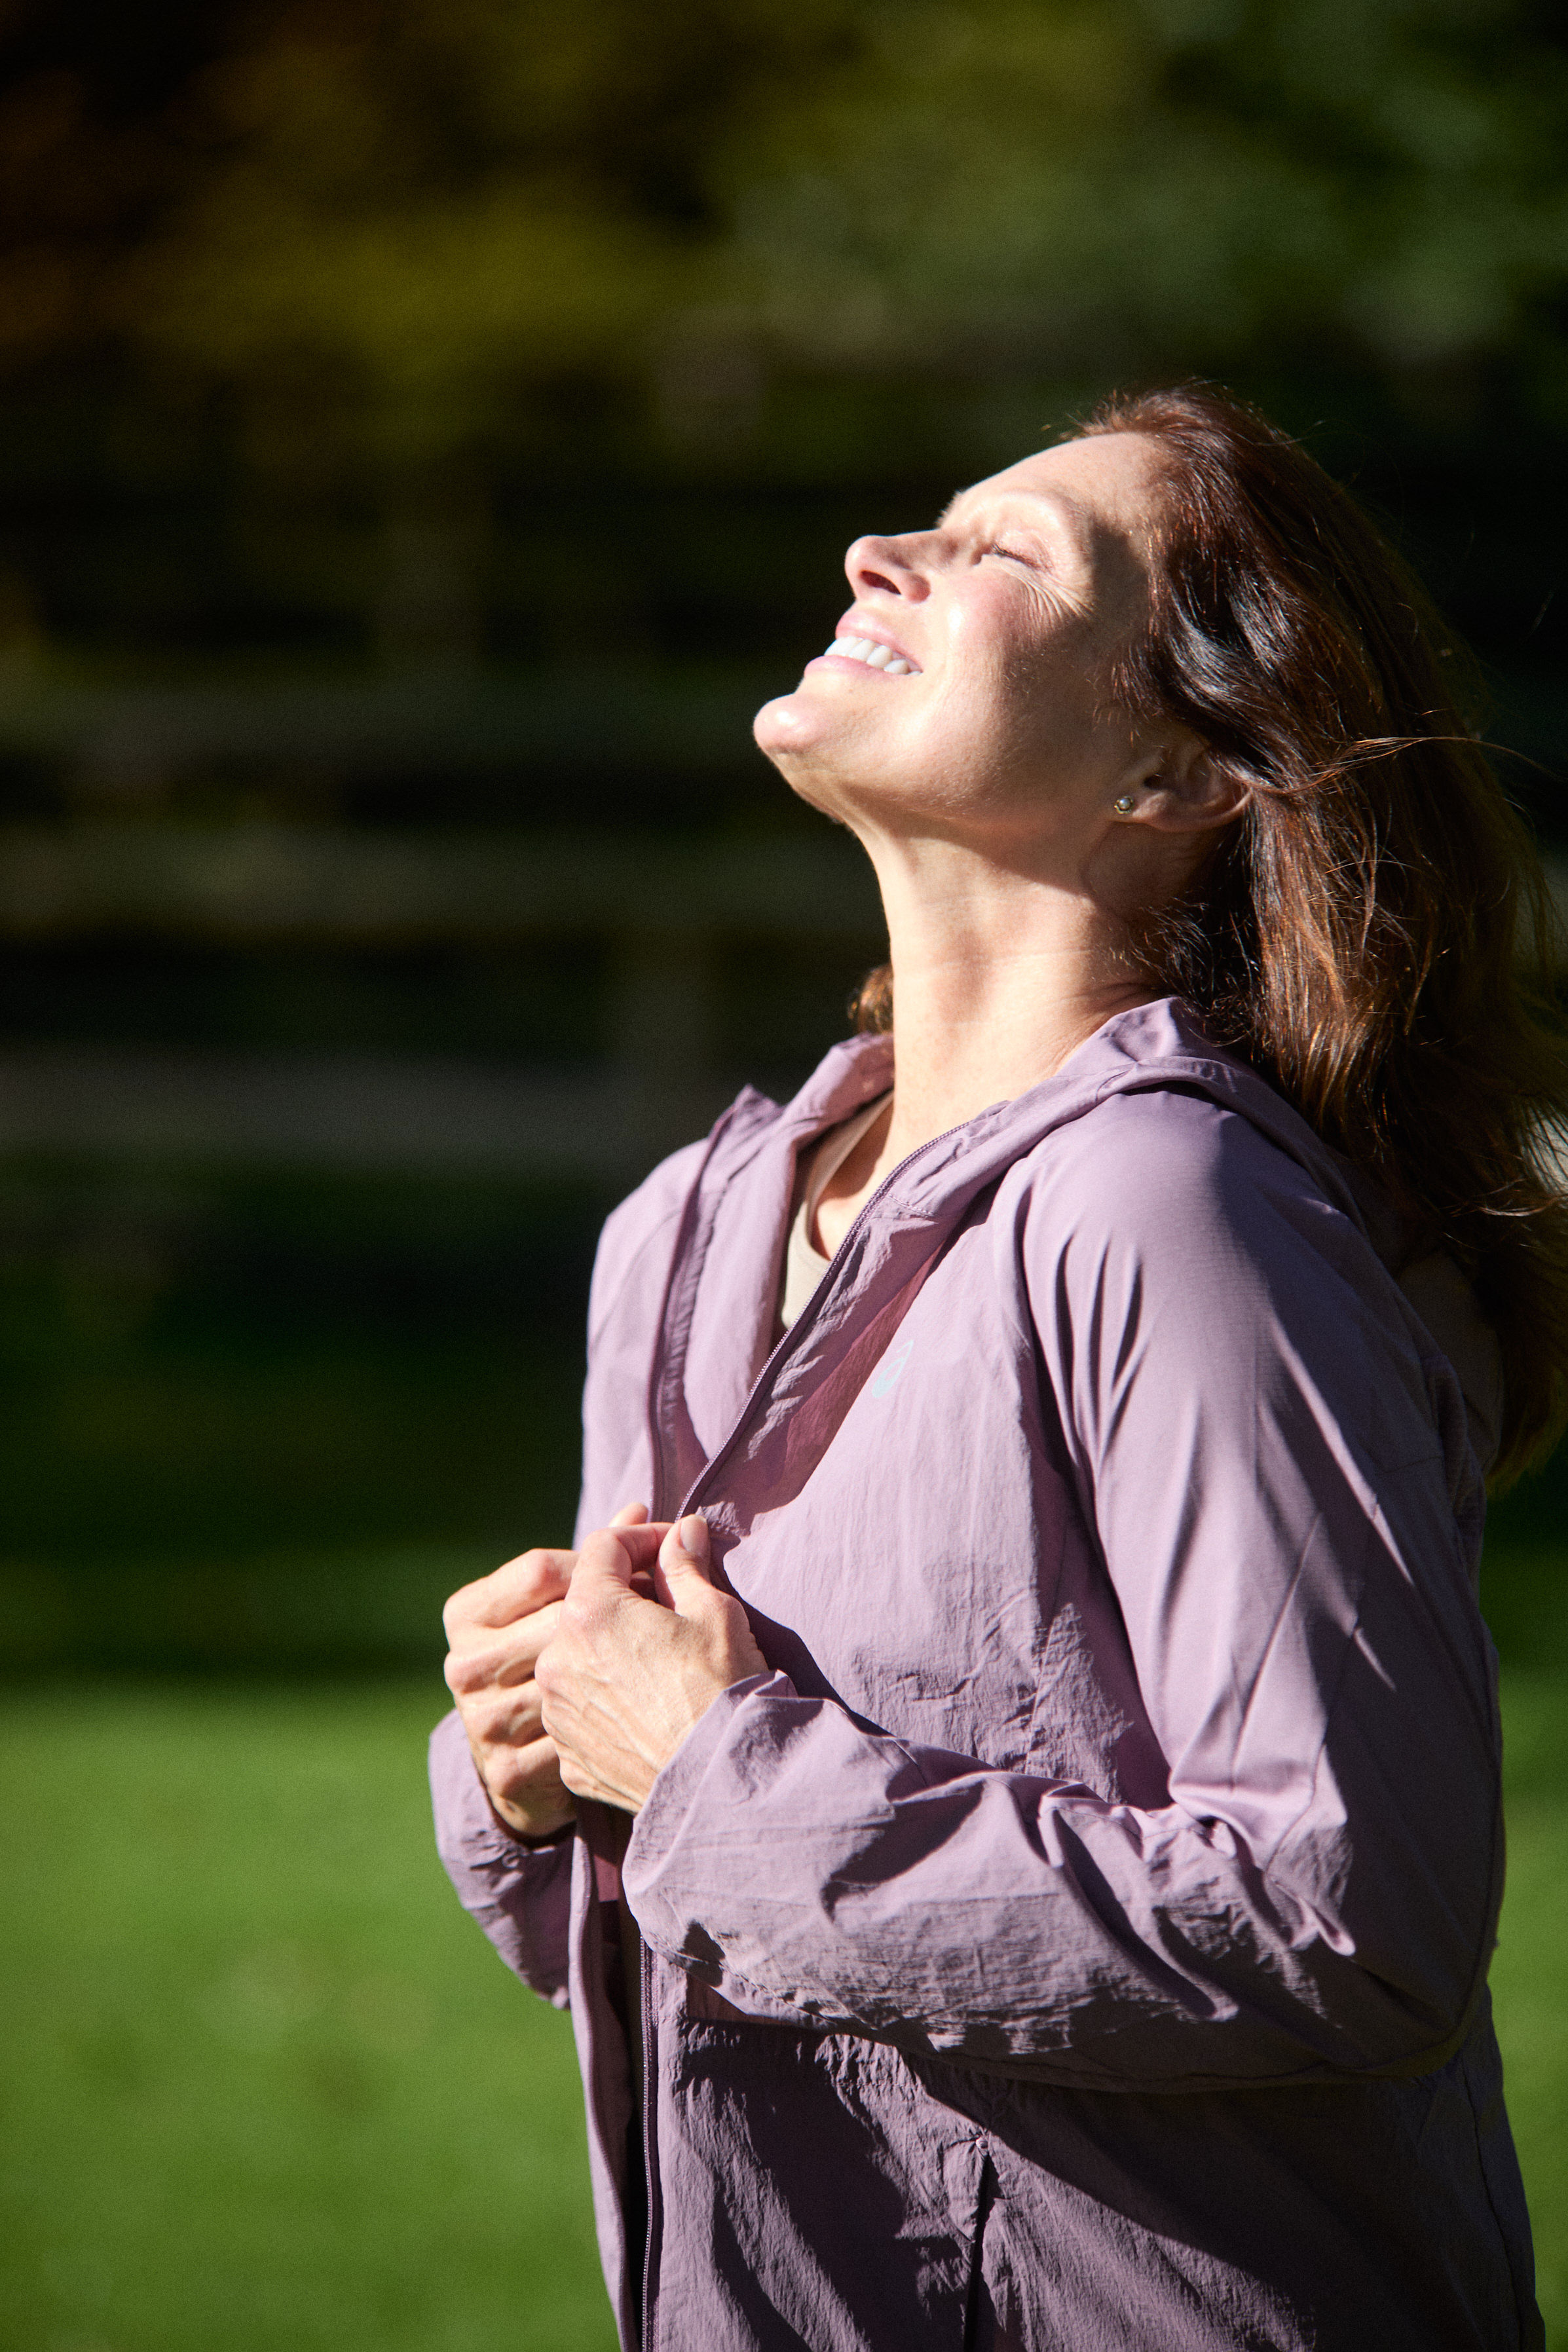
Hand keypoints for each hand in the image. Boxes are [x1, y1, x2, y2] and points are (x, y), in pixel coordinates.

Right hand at [442, 1503, 653, 1841]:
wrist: (553, 1765)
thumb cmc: (581, 1664)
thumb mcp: (585, 1603)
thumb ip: (615, 1558)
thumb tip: (649, 1511)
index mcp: (468, 1612)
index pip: (542, 1568)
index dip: (608, 1555)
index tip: (659, 1553)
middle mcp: (467, 1664)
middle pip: (559, 1623)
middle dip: (623, 1611)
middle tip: (675, 1609)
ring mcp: (484, 1719)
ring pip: (566, 1680)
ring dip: (619, 1669)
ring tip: (663, 1657)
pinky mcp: (508, 1770)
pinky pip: (573, 1734)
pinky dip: (610, 1723)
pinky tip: (637, 1714)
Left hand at [536, 1514, 768, 1813]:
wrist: (723, 1786)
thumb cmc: (723, 1691)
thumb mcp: (715, 1613)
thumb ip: (686, 1565)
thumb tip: (683, 1531)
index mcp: (590, 1613)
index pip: (604, 1546)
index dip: (642, 1537)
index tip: (674, 1547)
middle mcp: (557, 1661)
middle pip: (584, 1603)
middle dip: (624, 1592)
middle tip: (669, 1598)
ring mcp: (558, 1713)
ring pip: (577, 1658)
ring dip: (610, 1647)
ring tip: (658, 1656)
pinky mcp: (568, 1756)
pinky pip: (582, 1709)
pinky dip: (606, 1698)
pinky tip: (646, 1703)